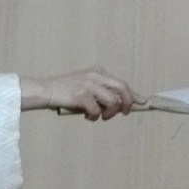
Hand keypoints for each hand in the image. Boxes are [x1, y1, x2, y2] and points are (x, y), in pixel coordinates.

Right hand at [21, 68, 135, 118]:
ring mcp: (89, 84)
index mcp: (98, 72)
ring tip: (100, 116)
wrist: (46, 90)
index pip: (122, 83)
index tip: (142, 102)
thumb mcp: (86, 86)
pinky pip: (97, 110)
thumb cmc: (66, 92)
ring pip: (112, 102)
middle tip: (122, 113)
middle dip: (126, 103)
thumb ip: (102, 92)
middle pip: (122, 89)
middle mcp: (96, 76)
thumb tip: (121, 104)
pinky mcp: (81, 95)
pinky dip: (94, 117)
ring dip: (108, 113)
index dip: (133, 94)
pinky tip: (87, 116)